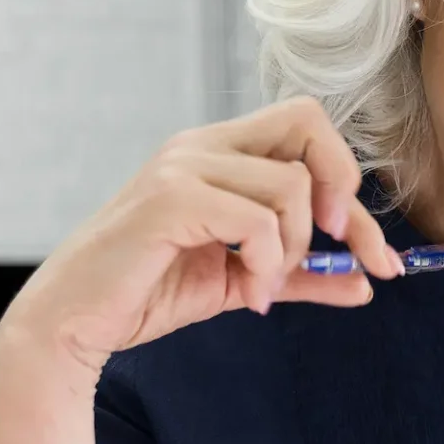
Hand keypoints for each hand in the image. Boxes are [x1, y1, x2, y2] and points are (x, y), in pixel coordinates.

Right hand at [0, 98, 401, 377]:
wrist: (76, 321)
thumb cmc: (150, 291)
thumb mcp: (245, 281)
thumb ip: (303, 275)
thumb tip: (367, 283)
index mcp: (220, 151)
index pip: (306, 126)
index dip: (347, 178)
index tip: (359, 241)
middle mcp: (201, 145)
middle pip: (308, 122)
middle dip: (343, 190)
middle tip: (337, 246)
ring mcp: (183, 167)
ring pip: (290, 184)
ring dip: (295, 250)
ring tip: (265, 288)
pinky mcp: (170, 199)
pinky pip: (256, 221)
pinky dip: (268, 267)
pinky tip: (251, 297)